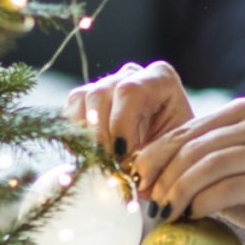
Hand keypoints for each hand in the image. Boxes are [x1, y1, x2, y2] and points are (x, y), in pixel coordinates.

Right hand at [62, 61, 194, 169]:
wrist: (167, 155)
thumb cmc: (174, 152)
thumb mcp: (171, 153)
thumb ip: (150, 157)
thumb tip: (121, 170)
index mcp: (159, 78)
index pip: (130, 91)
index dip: (120, 123)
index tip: (122, 154)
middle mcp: (131, 75)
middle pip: (100, 94)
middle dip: (100, 134)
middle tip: (108, 164)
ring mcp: (106, 84)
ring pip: (82, 100)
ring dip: (87, 136)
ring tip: (102, 161)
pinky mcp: (87, 99)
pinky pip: (70, 111)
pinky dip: (75, 135)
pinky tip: (90, 154)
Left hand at [130, 98, 244, 244]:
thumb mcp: (218, 176)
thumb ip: (186, 169)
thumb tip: (139, 180)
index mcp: (242, 113)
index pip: (187, 131)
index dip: (155, 156)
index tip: (136, 181)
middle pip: (197, 147)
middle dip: (165, 176)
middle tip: (150, 202)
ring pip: (212, 165)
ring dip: (181, 191)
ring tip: (167, 212)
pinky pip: (232, 186)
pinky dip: (205, 202)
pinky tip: (193, 215)